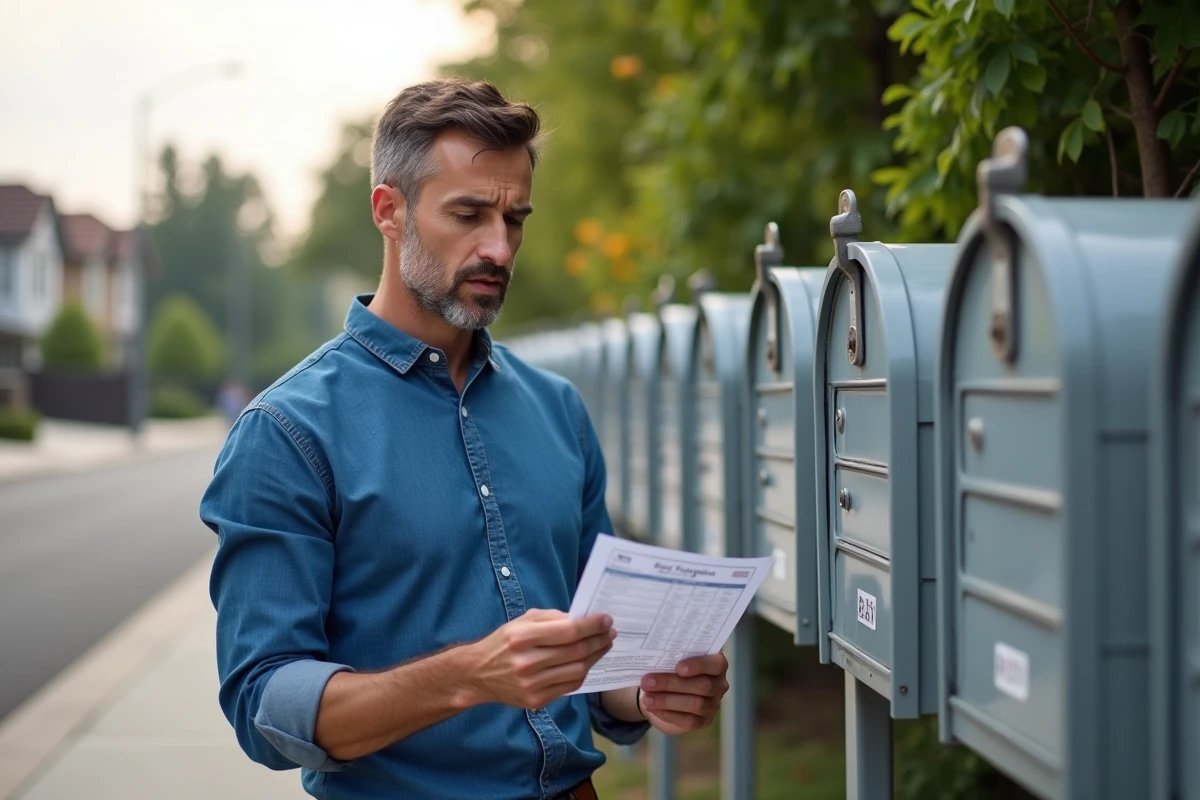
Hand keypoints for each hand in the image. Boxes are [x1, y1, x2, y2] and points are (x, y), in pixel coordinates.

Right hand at [467, 609, 615, 709]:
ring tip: (603, 646)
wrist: (478, 674)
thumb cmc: (505, 643)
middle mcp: (526, 662)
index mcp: (523, 637)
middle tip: (611, 632)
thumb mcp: (523, 621)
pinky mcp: (535, 700)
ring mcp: (531, 684)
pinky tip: (586, 662)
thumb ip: (553, 618)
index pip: (569, 631)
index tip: (607, 620)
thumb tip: (584, 619)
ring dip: (595, 657)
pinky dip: (582, 672)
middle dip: (599, 640)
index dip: (592, 626)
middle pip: (576, 651)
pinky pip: (569, 686)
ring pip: (577, 671)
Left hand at [638, 653, 728, 734]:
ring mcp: (713, 704)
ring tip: (646, 698)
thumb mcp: (673, 658)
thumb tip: (653, 658)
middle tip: (647, 682)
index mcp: (716, 663)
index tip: (678, 667)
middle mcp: (719, 684)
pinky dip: (668, 714)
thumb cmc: (672, 667)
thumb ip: (671, 656)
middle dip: (672, 683)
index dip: (699, 665)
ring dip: (667, 701)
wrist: (669, 691)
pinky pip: (689, 720)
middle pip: (703, 685)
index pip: (716, 664)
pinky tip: (652, 708)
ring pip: (696, 704)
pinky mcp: (704, 721)